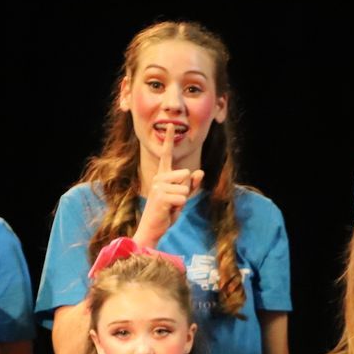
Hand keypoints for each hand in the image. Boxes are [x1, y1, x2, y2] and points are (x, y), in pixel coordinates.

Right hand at [134, 124, 203, 246]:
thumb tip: (200, 172)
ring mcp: (158, 186)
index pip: (167, 154)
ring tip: (170, 207)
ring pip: (185, 188)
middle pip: (186, 174)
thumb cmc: (166, 212)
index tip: (172, 124)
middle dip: (185, 190)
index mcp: (162, 175)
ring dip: (182, 200)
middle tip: (173, 201)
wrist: (153, 228)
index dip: (169, 139)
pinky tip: (168, 210)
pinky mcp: (160, 196)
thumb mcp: (182, 198)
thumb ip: (191, 185)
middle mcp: (159, 177)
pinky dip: (179, 206)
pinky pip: (182, 197)